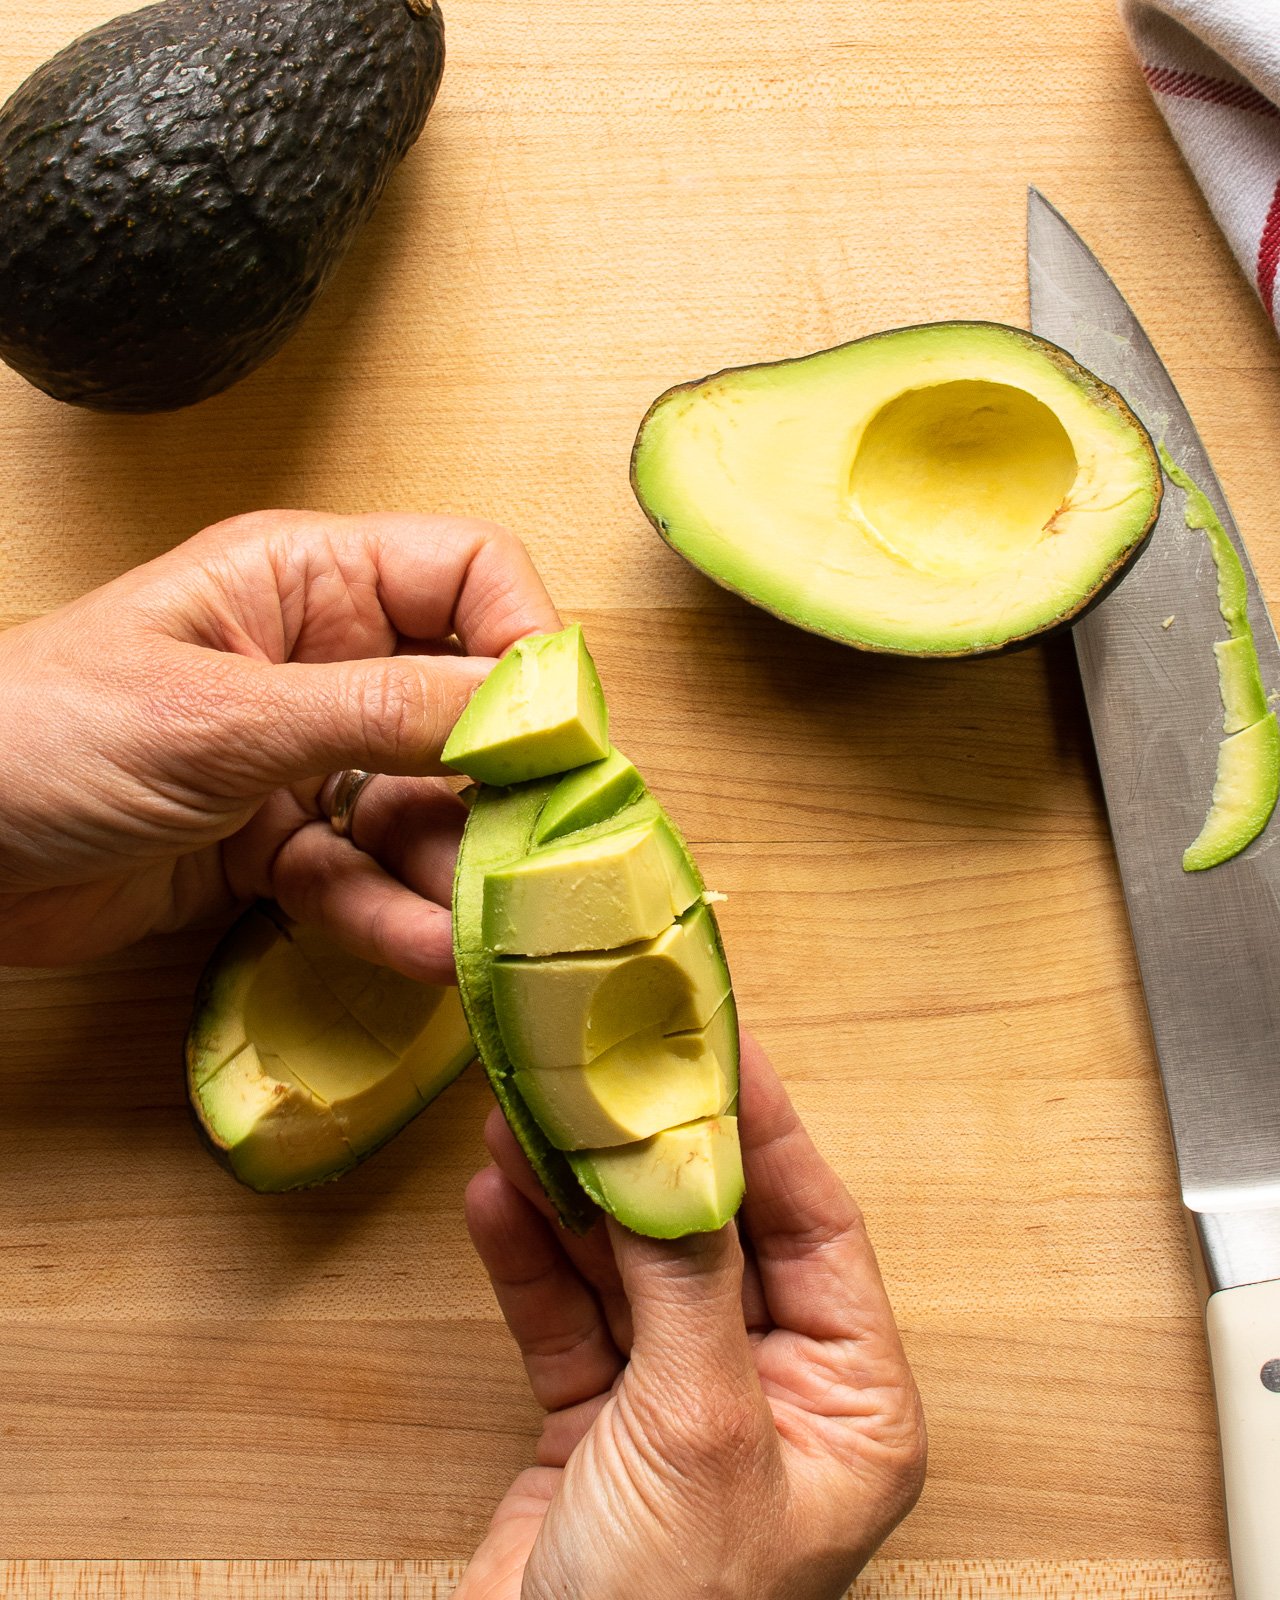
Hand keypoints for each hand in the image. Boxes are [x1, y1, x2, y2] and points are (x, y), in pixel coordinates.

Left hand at [0, 510, 557, 971]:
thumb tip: (523, 708)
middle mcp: (321, 661)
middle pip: (464, 706)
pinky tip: (425, 954)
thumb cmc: (41, 735)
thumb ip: (379, 710)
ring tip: (489, 927)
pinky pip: (362, 875)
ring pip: (422, 806)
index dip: (526, 642)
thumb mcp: (221, 718)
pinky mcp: (276, 845)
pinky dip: (390, 914)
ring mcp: (302, 757)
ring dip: (454, 868)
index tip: (559, 733)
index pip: (468, 574)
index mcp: (307, 581)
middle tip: (545, 854)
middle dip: (504, 783)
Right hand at [461, 1034, 925, 1599]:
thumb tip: (679, 1153)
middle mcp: (772, 1391)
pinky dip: (530, 1259)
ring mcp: (677, 1405)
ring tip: (527, 1111)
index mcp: (850, 1402)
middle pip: (713, 1234)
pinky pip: (564, 1317)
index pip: (815, 1225)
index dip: (764, 1125)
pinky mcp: (592, 1423)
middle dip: (650, 1153)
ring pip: (628, 1266)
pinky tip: (497, 1196)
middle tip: (602, 1063)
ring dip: (575, 1193)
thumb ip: (689, 1282)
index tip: (717, 1038)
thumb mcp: (699, 1431)